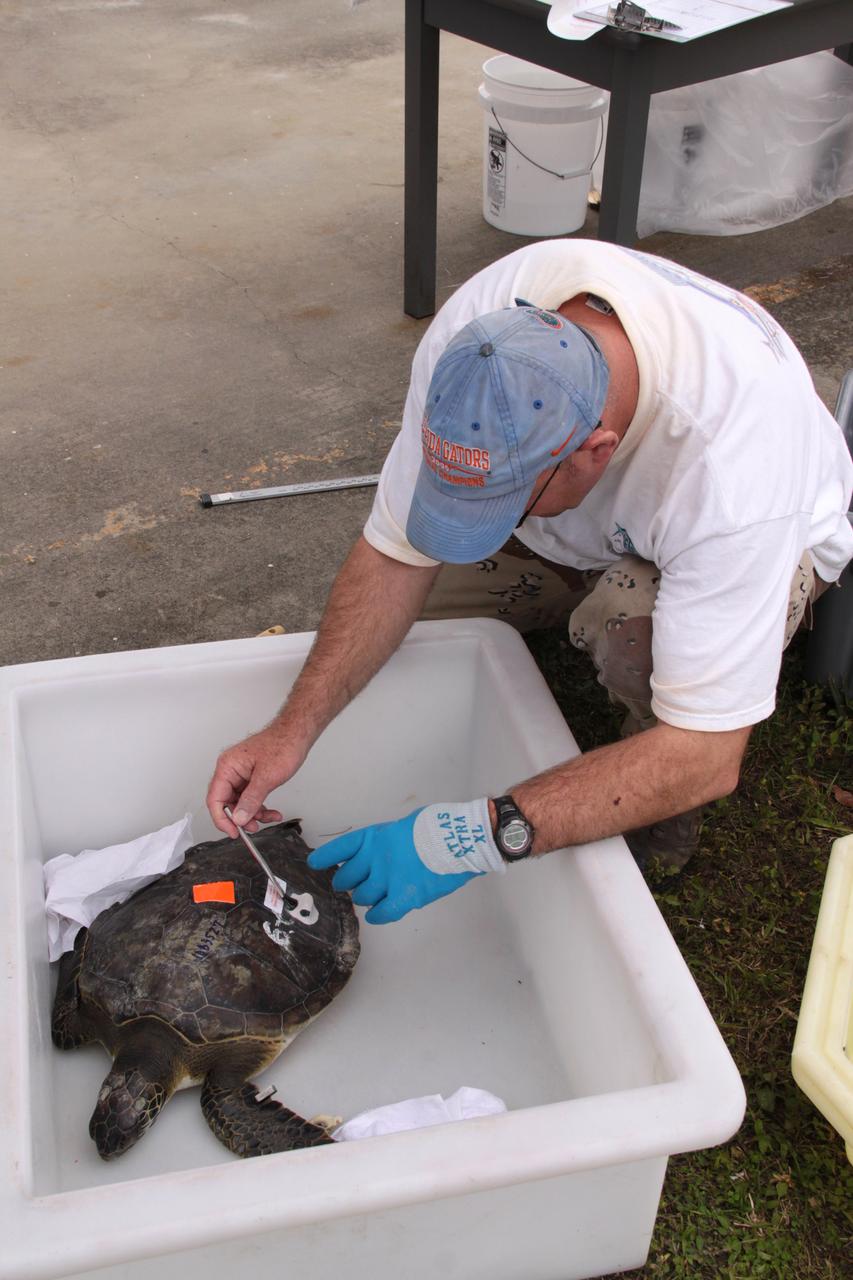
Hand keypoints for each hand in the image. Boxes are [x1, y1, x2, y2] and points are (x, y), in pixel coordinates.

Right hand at [206, 724, 305, 835]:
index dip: (222, 819)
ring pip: (240, 802)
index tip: (233, 832)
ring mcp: (241, 774)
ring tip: (268, 818)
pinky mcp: (251, 777)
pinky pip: (251, 797)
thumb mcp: (267, 777)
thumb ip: (251, 800)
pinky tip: (272, 812)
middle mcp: (231, 770)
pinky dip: (260, 806)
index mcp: (227, 767)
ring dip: (253, 813)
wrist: (297, 734)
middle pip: (227, 802)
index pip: (215, 799)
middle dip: (240, 818)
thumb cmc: (283, 745)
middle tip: (253, 827)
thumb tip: (238, 818)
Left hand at [307, 800, 504, 923]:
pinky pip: (382, 913)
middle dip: (347, 882)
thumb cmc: (438, 827)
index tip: (314, 864)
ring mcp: (387, 880)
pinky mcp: (403, 898)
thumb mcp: (406, 826)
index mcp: (374, 837)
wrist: (460, 839)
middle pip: (347, 878)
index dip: (325, 858)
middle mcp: (374, 858)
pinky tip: (378, 914)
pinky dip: (378, 915)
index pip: (340, 849)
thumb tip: (387, 855)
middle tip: (351, 884)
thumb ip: (389, 842)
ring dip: (366, 897)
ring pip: (363, 897)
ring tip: (374, 895)